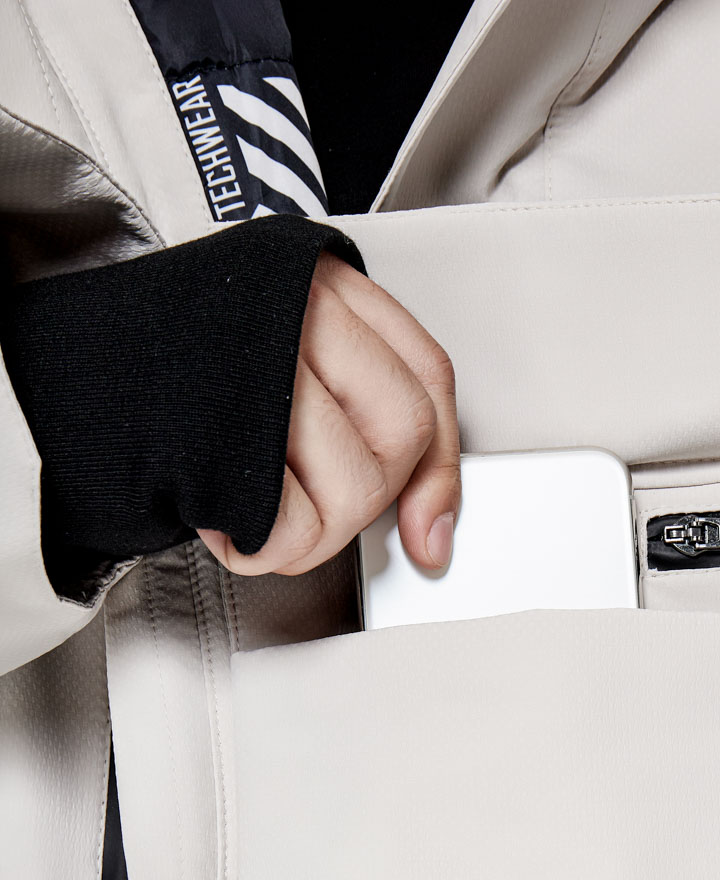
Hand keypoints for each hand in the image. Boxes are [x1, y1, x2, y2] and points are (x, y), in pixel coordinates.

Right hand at [197, 252, 459, 575]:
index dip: (437, 473)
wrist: (72, 356)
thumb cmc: (182, 364)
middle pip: (399, 436)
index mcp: (325, 284)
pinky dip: (263, 544)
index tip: (425, 533)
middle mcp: (301, 311)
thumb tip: (433, 535)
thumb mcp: (285, 356)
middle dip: (361, 500)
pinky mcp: (221, 433)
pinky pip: (288, 522)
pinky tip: (227, 518)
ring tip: (251, 506)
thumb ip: (372, 419)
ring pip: (352, 488)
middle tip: (304, 502)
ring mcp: (262, 368)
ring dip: (307, 531)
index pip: (427, 382)